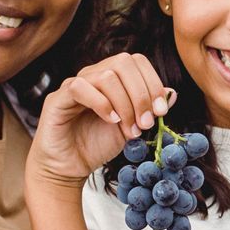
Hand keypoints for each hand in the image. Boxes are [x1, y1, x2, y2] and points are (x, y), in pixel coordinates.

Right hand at [27, 53, 172, 189]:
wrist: (70, 167)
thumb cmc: (98, 145)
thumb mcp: (132, 127)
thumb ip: (150, 110)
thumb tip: (172, 93)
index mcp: (112, 78)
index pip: (136, 61)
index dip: (153, 83)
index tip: (162, 111)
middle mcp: (93, 76)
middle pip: (123, 63)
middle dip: (142, 94)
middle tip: (146, 123)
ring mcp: (74, 84)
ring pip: (107, 76)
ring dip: (125, 105)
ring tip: (129, 129)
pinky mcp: (57, 99)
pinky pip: (80, 87)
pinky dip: (102, 104)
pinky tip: (111, 121)